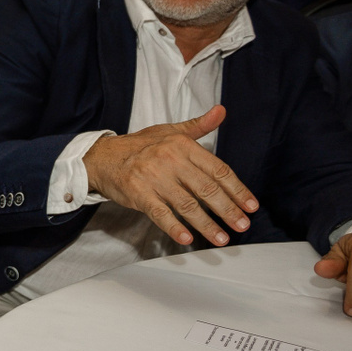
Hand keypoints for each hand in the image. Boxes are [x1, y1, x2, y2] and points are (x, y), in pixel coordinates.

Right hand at [81, 105, 259, 247]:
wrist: (102, 156)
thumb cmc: (140, 146)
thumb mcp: (170, 132)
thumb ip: (198, 126)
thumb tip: (221, 111)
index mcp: (182, 145)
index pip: (218, 170)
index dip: (237, 189)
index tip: (250, 206)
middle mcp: (169, 160)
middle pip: (206, 189)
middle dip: (228, 210)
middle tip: (242, 225)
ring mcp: (153, 178)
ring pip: (187, 205)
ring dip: (207, 224)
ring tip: (222, 238)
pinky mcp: (138, 193)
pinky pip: (160, 213)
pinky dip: (174, 227)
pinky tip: (187, 238)